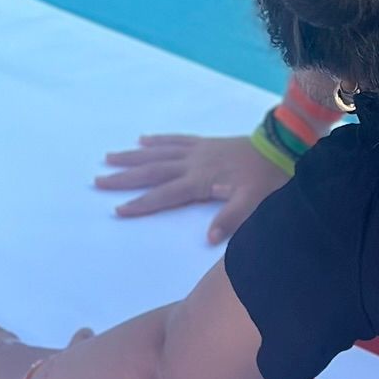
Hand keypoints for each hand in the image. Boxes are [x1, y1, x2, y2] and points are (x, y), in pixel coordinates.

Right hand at [95, 133, 290, 243]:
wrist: (281, 147)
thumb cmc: (267, 179)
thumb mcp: (254, 204)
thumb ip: (231, 219)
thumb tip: (209, 238)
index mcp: (200, 181)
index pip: (164, 195)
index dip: (141, 203)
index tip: (118, 209)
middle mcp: (192, 164)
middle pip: (151, 171)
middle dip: (124, 178)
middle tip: (98, 180)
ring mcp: (197, 151)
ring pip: (157, 153)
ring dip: (133, 157)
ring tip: (109, 158)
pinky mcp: (204, 143)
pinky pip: (175, 140)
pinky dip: (157, 140)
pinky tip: (142, 140)